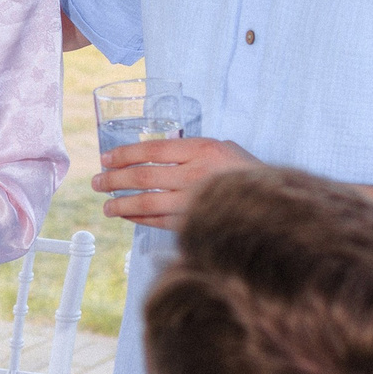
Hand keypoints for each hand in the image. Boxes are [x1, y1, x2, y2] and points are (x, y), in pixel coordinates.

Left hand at [92, 137, 257, 228]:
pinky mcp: (197, 224)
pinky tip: (129, 217)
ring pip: (148, 203)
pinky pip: (160, 222)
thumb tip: (162, 155)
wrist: (276, 207)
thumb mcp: (225, 149)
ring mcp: (196, 202)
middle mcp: (196, 175)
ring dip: (122, 205)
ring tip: (106, 206)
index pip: (153, 150)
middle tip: (97, 182)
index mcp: (203, 150)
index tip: (106, 158)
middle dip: (115, 180)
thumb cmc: (248, 174)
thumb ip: (195, 151)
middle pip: (144, 176)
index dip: (124, 154)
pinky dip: (140, 220)